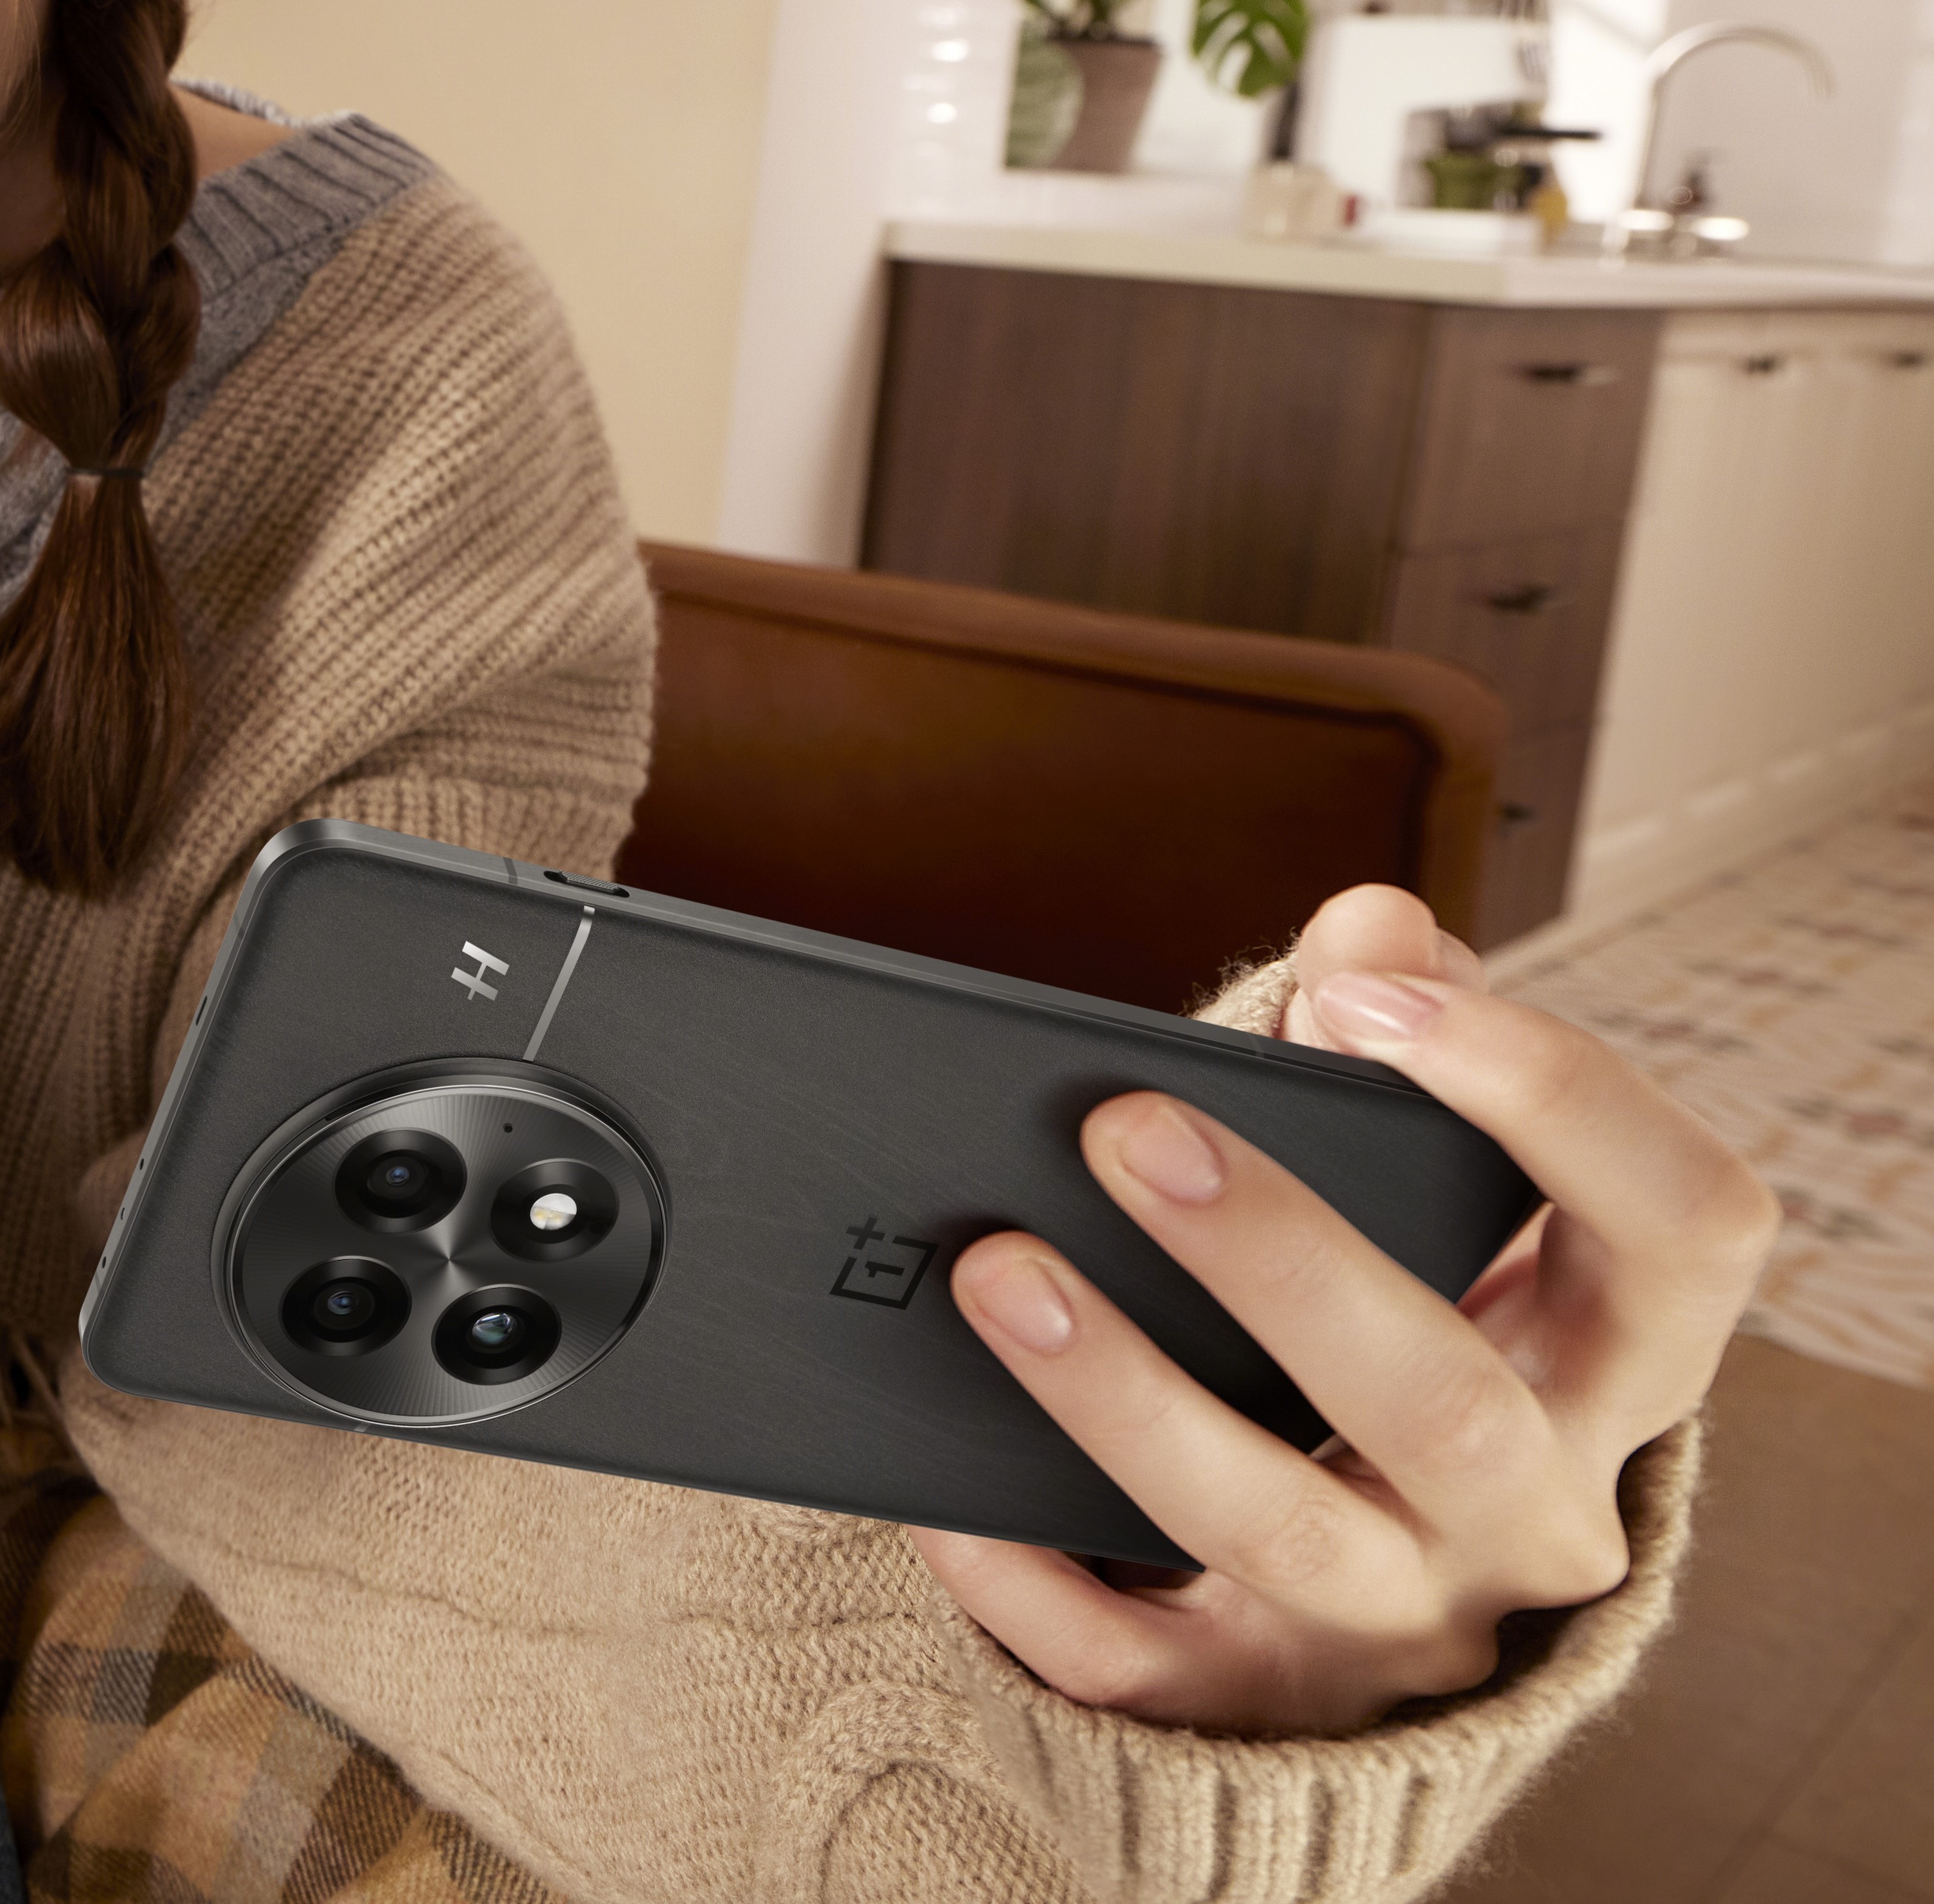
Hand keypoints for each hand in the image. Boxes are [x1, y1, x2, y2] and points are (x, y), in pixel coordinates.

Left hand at [908, 883, 1774, 1732]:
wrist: (1376, 1564)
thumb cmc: (1403, 1311)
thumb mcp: (1439, 1192)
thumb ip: (1404, 1042)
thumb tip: (1371, 927)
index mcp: (1616, 1356)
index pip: (1684, 1220)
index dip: (1553, 1095)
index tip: (1371, 994)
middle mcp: (1539, 1508)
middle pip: (1447, 1402)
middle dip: (1280, 1259)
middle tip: (1123, 1128)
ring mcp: (1408, 1619)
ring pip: (1278, 1533)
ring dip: (1126, 1400)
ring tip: (995, 1270)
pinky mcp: (1265, 1700)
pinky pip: (1138, 1662)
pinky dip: (1030, 1578)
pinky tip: (944, 1493)